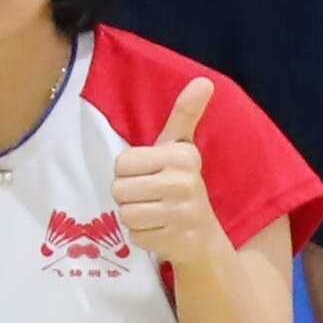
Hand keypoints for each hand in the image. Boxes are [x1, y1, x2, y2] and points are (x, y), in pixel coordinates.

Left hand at [113, 73, 223, 267]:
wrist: (203, 235)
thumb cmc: (180, 183)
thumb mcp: (180, 147)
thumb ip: (185, 114)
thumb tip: (204, 80)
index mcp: (183, 155)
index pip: (121, 163)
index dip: (128, 171)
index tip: (150, 174)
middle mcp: (185, 183)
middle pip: (118, 189)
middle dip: (129, 195)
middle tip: (151, 197)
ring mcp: (182, 215)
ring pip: (125, 214)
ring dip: (134, 216)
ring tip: (155, 213)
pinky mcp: (176, 242)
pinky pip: (134, 236)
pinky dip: (143, 236)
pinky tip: (161, 231)